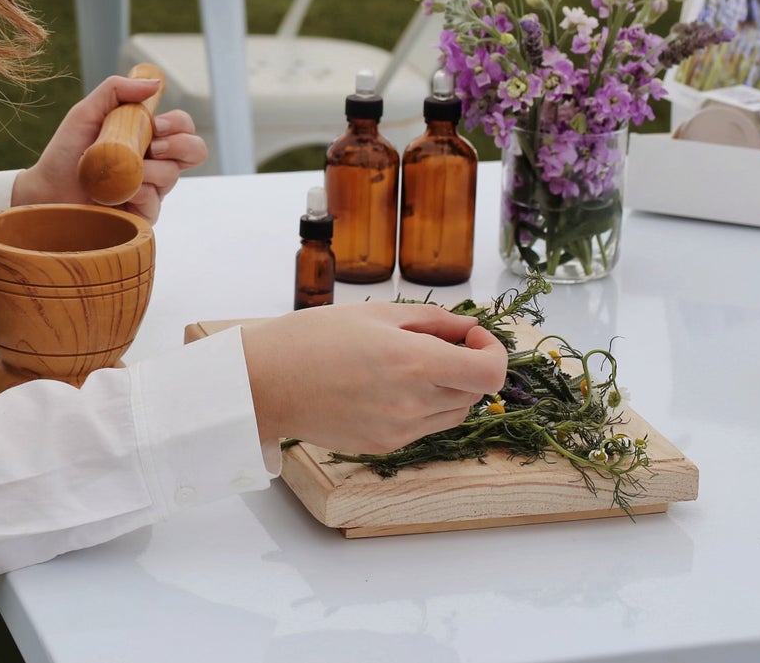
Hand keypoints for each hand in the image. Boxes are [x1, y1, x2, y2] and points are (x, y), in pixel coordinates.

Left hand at [11, 74, 208, 221]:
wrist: (46, 190)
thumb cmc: (65, 152)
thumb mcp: (86, 112)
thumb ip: (116, 90)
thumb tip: (155, 83)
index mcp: (146, 138)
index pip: (182, 127)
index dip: (178, 123)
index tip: (157, 124)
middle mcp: (154, 164)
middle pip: (195, 151)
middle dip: (181, 144)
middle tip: (153, 146)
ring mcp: (151, 190)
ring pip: (172, 176)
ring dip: (148, 170)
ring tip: (120, 171)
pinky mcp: (142, 216)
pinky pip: (155, 202)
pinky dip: (137, 193)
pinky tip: (117, 193)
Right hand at [236, 304, 508, 455]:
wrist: (265, 383)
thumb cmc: (311, 339)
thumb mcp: (375, 314)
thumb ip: (430, 320)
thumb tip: (467, 328)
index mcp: (413, 363)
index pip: (490, 373)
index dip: (494, 352)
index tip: (473, 337)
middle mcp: (413, 403)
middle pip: (474, 392)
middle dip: (467, 365)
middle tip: (437, 343)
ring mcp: (400, 430)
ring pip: (453, 412)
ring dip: (448, 388)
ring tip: (409, 365)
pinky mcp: (384, 446)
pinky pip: (424, 428)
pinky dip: (422, 407)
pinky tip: (387, 386)